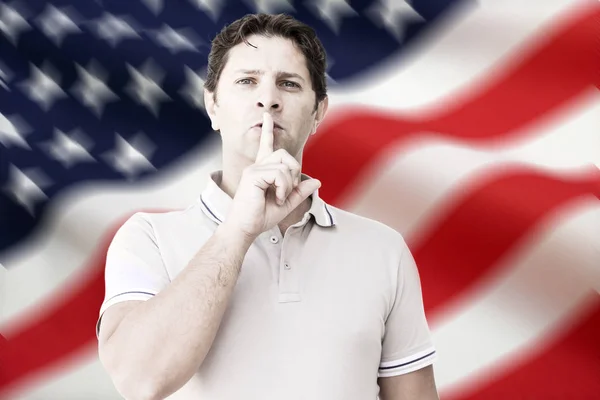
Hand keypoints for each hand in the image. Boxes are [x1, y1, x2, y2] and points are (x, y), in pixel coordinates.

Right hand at [223, 112, 320, 238]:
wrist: (245, 228)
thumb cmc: (260, 217)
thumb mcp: (287, 203)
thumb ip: (300, 191)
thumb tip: (317, 181)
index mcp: (261, 170)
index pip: (266, 145)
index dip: (267, 130)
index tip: (266, 116)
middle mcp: (256, 166)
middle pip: (284, 154)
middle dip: (294, 172)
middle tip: (287, 192)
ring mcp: (254, 169)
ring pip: (284, 165)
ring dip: (289, 184)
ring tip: (280, 197)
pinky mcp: (253, 175)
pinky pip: (279, 174)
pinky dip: (284, 188)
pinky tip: (277, 198)